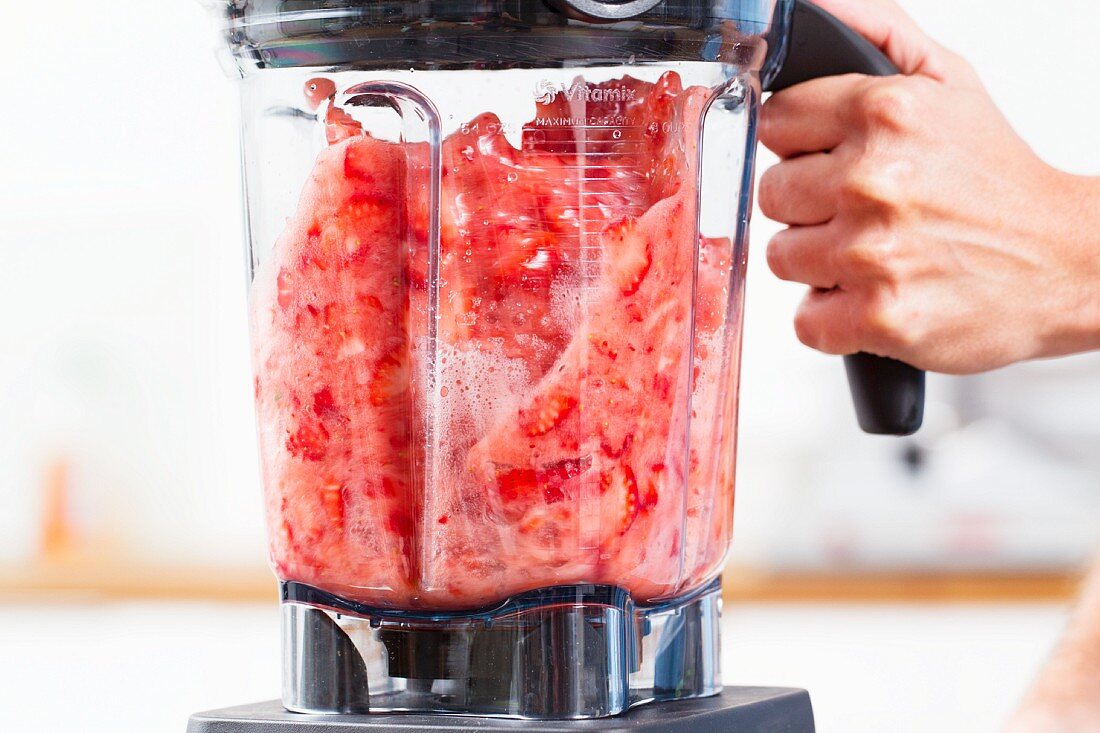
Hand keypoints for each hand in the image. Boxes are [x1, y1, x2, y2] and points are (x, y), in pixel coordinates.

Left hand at [759, 0, 1099, 374]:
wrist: (1066, 261)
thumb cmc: (1000, 180)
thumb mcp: (951, 82)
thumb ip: (879, 33)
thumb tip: (817, 7)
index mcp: (885, 113)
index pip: (776, 123)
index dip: (801, 147)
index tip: (829, 162)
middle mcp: (873, 179)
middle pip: (771, 194)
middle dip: (810, 206)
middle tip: (860, 212)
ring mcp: (871, 252)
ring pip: (782, 257)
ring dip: (820, 264)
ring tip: (872, 255)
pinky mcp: (877, 317)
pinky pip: (805, 322)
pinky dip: (833, 319)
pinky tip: (873, 296)